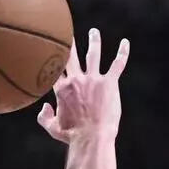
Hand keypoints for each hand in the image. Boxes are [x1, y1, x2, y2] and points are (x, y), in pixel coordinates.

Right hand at [37, 27, 129, 144]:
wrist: (92, 138)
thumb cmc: (72, 136)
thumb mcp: (53, 128)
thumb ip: (43, 117)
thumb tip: (44, 107)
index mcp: (61, 88)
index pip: (54, 67)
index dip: (51, 56)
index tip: (49, 47)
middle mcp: (76, 79)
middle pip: (69, 54)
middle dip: (67, 40)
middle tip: (66, 30)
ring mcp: (93, 79)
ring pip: (93, 54)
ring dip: (94, 41)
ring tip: (94, 32)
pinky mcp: (109, 83)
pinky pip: (117, 64)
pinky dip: (122, 53)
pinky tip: (125, 43)